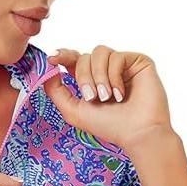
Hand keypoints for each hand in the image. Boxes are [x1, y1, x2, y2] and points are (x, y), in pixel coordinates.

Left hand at [43, 44, 174, 151]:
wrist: (137, 132)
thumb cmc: (109, 126)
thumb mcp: (73, 111)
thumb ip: (56, 92)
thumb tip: (49, 70)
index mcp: (91, 80)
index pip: (74, 60)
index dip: (62, 56)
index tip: (52, 59)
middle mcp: (105, 70)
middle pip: (83, 57)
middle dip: (83, 77)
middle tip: (92, 98)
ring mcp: (122, 64)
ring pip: (99, 52)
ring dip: (99, 77)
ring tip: (106, 97)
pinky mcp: (137, 61)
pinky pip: (116, 56)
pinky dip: (114, 76)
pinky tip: (121, 94)